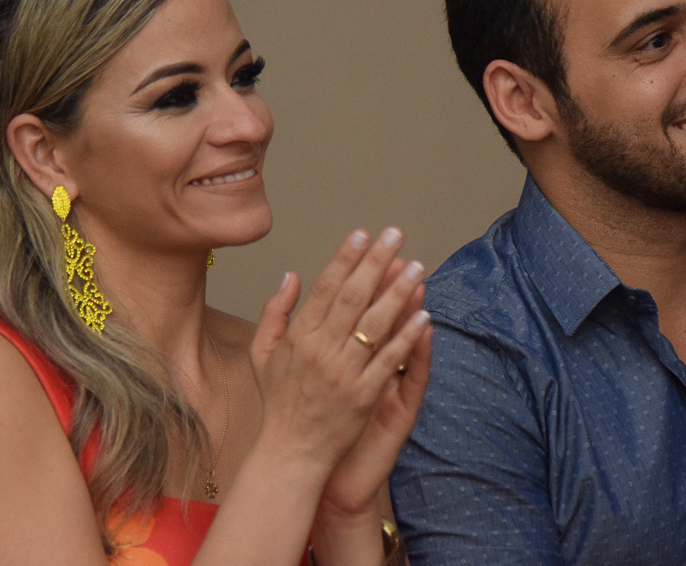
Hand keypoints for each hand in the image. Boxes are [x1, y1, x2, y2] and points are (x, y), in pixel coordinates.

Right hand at [249, 228, 431, 483]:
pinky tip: (423, 314)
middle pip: (354, 296)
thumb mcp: (263, 354)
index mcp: (299, 336)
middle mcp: (321, 350)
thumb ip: (275, 312)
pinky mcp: (364, 395)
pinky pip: (390, 360)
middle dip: (377, 262)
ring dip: (399, 292)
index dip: (346, 258)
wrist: (290, 452)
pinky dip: (407, 336)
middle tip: (396, 236)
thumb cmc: (279, 403)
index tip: (362, 234)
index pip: (326, 287)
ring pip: (376, 323)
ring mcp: (344, 373)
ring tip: (417, 266)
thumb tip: (292, 276)